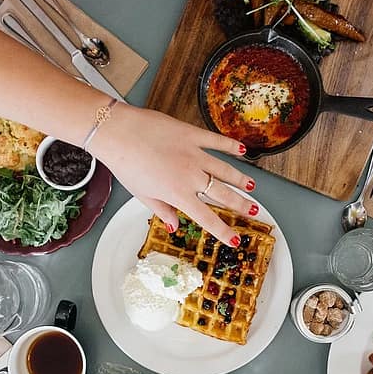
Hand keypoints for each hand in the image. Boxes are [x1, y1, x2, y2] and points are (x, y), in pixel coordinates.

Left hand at [90, 103, 256, 246]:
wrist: (118, 133)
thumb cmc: (125, 164)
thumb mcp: (142, 194)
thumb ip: (162, 210)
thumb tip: (174, 226)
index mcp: (178, 194)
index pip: (207, 218)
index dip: (223, 231)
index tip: (234, 240)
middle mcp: (191, 176)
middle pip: (223, 194)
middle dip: (241, 204)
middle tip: (254, 211)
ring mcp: (194, 154)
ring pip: (225, 169)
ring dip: (240, 179)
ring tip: (251, 186)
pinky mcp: (192, 134)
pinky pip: (216, 141)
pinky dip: (231, 146)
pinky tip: (242, 150)